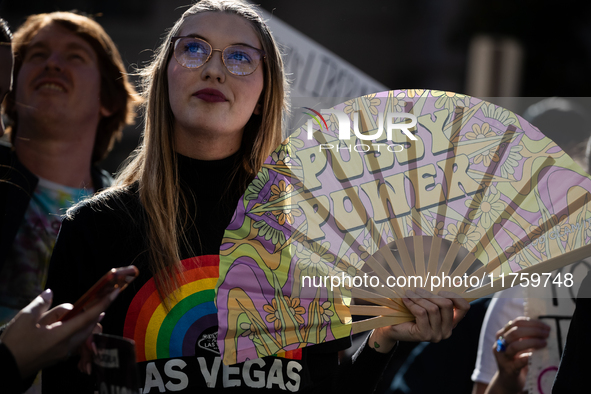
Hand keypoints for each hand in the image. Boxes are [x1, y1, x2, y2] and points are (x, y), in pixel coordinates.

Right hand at [0, 288, 118, 378]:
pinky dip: (78, 330)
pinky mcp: (57, 357)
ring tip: (94, 310)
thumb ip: (42, 305)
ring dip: (88, 322)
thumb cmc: (15, 343)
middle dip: (97, 313)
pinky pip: (74, 341)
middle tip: (105, 299)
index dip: (102, 304)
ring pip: (82, 335)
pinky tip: (73, 324)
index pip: (87, 318)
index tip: (115, 293)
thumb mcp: (25, 319)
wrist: (5, 367)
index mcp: (60, 335)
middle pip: (88, 327)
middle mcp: (66, 346)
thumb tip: (50, 293)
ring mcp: (62, 353)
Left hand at [370, 288, 469, 352]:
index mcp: (451, 321)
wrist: (392, 327)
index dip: (455, 295)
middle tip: (417, 289)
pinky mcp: (425, 335)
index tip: (440, 289)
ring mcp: (437, 335)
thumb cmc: (410, 311)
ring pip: (433, 308)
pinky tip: (405, 300)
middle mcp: (447, 330)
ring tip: (408, 294)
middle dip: (430, 294)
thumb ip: (436, 294)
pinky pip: (422, 313)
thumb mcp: (425, 301)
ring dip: (418, 298)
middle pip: (447, 304)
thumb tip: (449, 279)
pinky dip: (412, 304)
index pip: (464, 307)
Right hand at [488, 317, 549, 392]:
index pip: (516, 323)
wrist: (508, 380)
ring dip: (531, 343)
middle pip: (515, 332)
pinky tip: (537, 355)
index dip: (532, 323)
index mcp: (502, 334)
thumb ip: (526, 336)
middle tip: (546, 334)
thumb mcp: (519, 345)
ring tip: (544, 343)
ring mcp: (502, 356)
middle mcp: (500, 343)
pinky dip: (528, 357)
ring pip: (515, 346)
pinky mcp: (508, 368)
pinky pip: (518, 361)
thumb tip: (544, 328)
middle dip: (533, 331)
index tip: (546, 326)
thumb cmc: (517, 359)